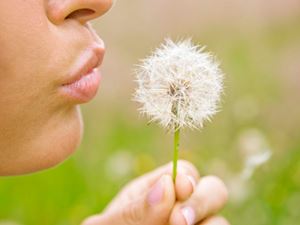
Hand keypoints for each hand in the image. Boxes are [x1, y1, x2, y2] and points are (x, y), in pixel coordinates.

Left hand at [82, 161, 228, 224]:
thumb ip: (136, 208)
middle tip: (179, 221)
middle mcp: (181, 207)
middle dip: (202, 200)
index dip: (185, 178)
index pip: (184, 171)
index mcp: (157, 191)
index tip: (178, 190)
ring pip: (219, 220)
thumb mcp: (112, 224)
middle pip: (213, 189)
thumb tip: (167, 185)